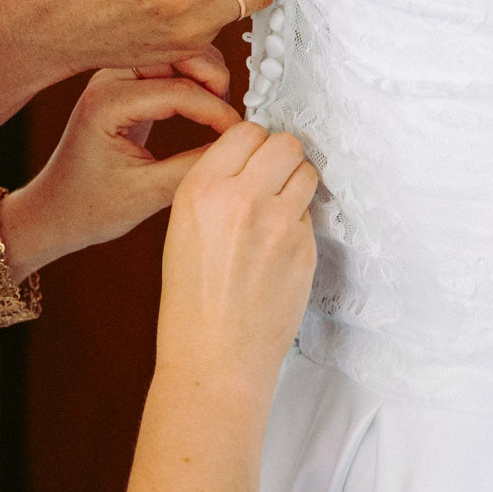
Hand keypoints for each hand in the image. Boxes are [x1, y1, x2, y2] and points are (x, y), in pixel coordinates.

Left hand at [1, 56, 243, 274]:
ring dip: (205, 76)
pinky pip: (167, 67)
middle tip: (232, 117)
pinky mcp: (125, 86)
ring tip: (220, 115)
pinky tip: (205, 109)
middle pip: (177, 54)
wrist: (54, 211)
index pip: (179, 90)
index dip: (217, 112)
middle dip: (213, 79)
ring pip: (175, 55)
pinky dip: (193, 81)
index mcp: (107, 103)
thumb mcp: (145, 195)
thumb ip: (193, 169)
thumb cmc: (87, 208)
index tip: (239, 135)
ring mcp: (115, 78)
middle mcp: (108, 80)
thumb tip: (235, 148)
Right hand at [155, 124, 316, 384]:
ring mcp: (279, 224)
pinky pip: (310, 215)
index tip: (252, 160)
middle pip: (285, 143)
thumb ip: (215, 189)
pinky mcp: (305, 249)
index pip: (245, 131)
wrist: (214, 361)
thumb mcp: (182, 229)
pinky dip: (299, 223)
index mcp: (201, 189)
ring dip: (297, 184)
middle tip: (272, 179)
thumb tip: (251, 163)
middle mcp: (241, 198)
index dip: (252, 145)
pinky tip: (278, 250)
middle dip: (281, 157)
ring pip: (307, 172)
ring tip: (278, 210)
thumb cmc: (190, 302)